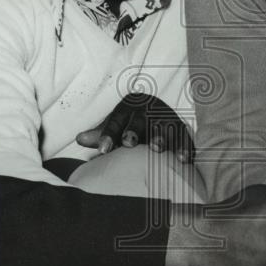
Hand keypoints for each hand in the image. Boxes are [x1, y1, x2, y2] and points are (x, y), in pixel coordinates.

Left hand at [76, 93, 193, 162]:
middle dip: (133, 131)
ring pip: (162, 126)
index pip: (116, 121)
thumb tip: (80, 138)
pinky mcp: (180, 126)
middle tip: (128, 143)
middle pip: (139, 120)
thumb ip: (101, 134)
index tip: (102, 150)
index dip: (109, 135)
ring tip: (156, 148)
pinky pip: (183, 137)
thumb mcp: (115, 124)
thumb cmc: (128, 122)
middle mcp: (147, 110)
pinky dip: (184, 148)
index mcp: (127, 109)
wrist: (154, 106)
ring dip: (160, 137)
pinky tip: (183, 160)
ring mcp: (165, 117)